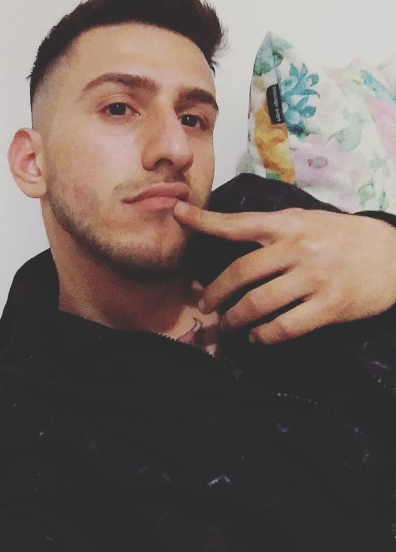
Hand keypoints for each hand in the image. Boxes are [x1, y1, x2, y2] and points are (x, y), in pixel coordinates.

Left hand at [172, 200, 395, 344]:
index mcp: (289, 223)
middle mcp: (297, 248)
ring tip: (228, 325)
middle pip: (240, 272)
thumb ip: (273, 230)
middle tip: (205, 305)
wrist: (393, 254)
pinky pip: (286, 327)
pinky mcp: (329, 306)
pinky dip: (264, 336)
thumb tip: (230, 237)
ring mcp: (313, 278)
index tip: (176, 214)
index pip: (238, 222)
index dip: (204, 220)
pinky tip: (258, 337)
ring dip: (235, 319)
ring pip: (258, 304)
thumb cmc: (343, 237)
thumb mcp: (308, 221)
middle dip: (215, 292)